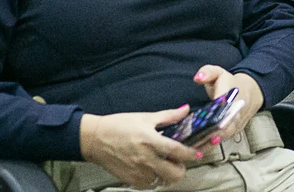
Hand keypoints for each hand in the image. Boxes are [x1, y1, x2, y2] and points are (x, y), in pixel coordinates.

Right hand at [79, 106, 199, 188]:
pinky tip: (153, 169)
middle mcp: (146, 159)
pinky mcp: (131, 181)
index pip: (177, 151)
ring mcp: (138, 172)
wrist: (95, 139)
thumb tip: (186, 109)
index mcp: (150, 141)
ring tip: (165, 164)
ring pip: (164, 181)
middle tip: (179, 160)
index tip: (198, 152)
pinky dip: (155, 179)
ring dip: (168, 174)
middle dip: (181, 168)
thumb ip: (168, 116)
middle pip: (174, 174)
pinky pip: (151, 185)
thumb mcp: (145, 117)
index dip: (191, 153)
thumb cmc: (119, 125)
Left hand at [191, 65, 263, 151]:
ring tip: (193, 148)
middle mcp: (236, 111)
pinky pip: (223, 139)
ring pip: (224, 135)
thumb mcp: (218, 72)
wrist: (250, 91)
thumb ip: (207, 72)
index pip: (225, 107)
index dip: (217, 116)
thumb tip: (198, 77)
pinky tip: (198, 149)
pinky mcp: (235, 130)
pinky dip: (211, 144)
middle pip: (225, 125)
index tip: (207, 124)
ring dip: (210, 142)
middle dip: (211, 134)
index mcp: (232, 95)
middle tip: (195, 141)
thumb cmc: (229, 83)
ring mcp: (237, 123)